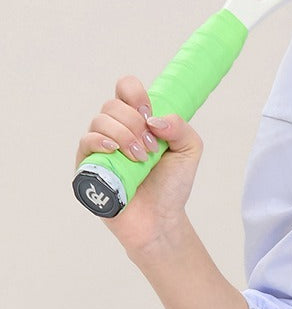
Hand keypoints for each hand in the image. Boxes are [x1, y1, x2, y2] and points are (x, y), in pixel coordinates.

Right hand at [75, 75, 202, 257]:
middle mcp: (115, 130)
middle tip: (151, 148)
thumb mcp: (189, 151)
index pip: (125, 89)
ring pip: (100, 120)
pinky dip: (101, 141)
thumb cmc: (172, 186)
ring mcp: (100, 148)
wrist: (161, 219)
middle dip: (135, 123)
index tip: (150, 115)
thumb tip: (154, 119)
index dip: (136, 94)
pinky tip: (116, 152)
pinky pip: (85, 141)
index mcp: (137, 120)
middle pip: (113, 104)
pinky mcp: (88, 166)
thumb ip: (181, 127)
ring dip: (124, 135)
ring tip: (141, 159)